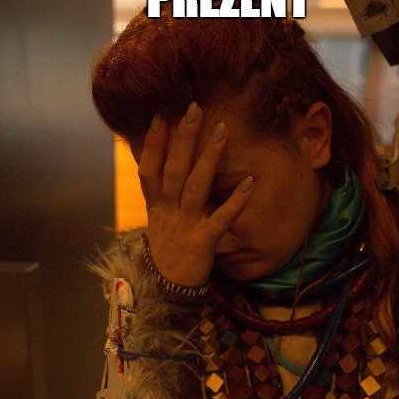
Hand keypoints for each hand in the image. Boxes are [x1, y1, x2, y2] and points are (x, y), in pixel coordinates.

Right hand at [136, 102, 253, 286]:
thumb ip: (161, 197)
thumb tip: (163, 169)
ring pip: (195, 186)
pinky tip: (249, 182)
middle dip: (184, 138)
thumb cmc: (167, 253)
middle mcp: (168, 212)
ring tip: (221, 130)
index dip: (153, 144)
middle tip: (195, 108)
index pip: (149, 170)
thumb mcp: (158, 223)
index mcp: (156, 207)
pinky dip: (235, 201)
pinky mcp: (203, 242)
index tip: (160, 115)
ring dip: (208, 157)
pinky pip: (221, 218)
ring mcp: (185, 225)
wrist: (168, 291)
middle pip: (174, 170)